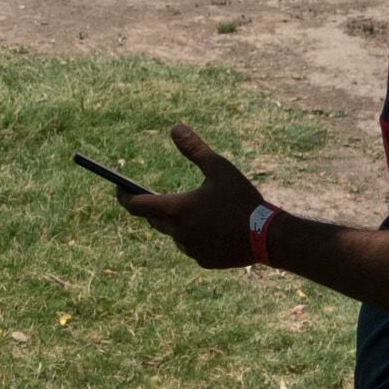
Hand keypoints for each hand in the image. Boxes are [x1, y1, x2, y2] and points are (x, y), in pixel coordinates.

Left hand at [118, 124, 269, 268]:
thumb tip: (175, 127)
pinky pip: (191, 246)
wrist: (269, 236)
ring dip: (177, 223)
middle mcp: (178, 233)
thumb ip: (195, 149)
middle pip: (154, 220)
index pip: (137, 206)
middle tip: (156, 196)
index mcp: (177, 210)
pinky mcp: (204, 261)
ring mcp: (191, 249)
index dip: (124, 197)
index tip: (118, 188)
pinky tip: (209, 228)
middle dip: (154, 208)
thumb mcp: (220, 168)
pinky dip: (195, 236)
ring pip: (174, 234)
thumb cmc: (243, 199)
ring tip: (191, 210)